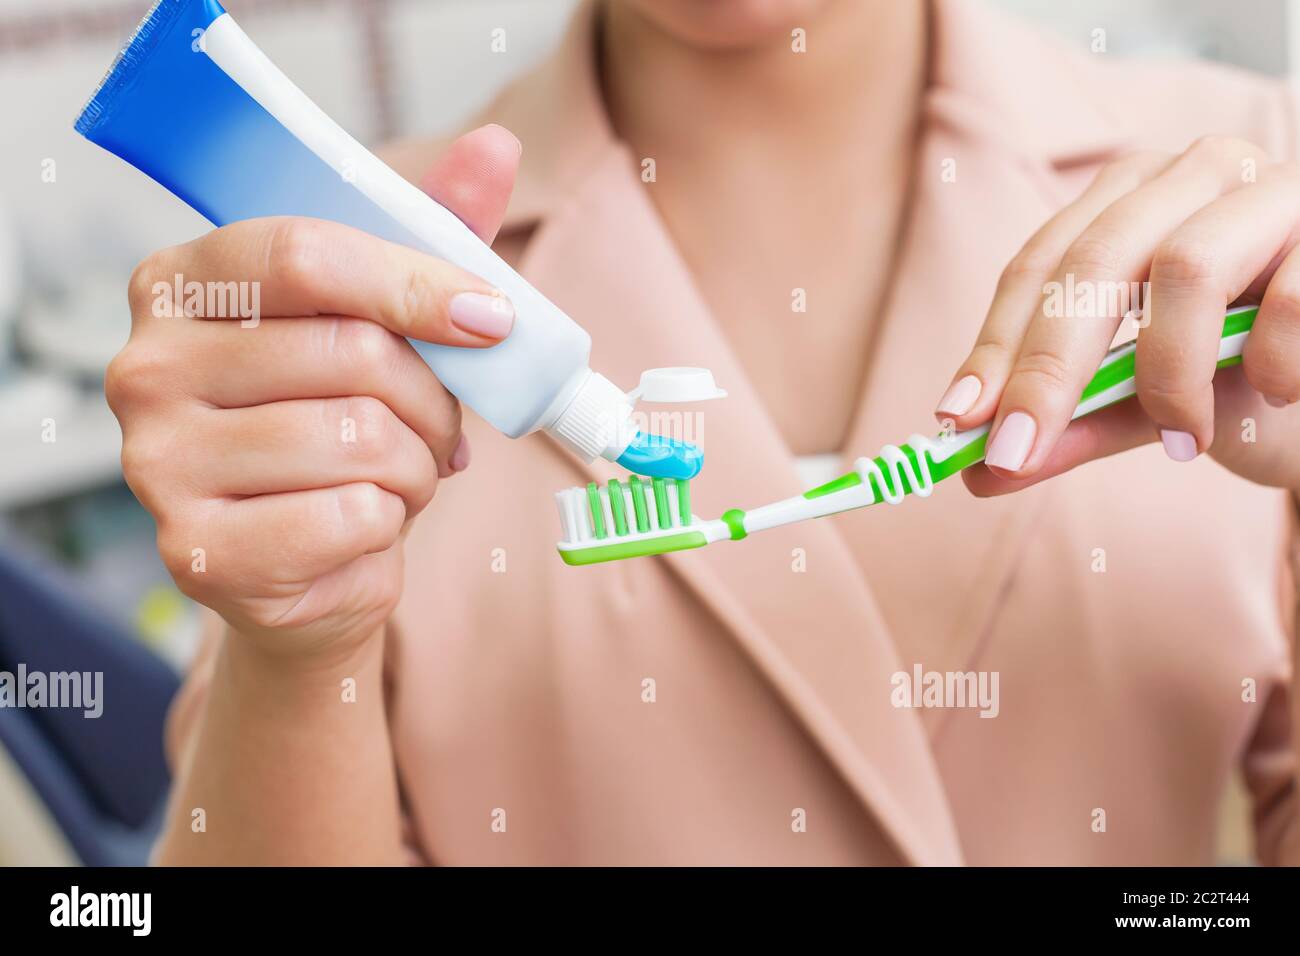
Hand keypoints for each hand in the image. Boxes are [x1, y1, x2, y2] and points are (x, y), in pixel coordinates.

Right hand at [106, 125, 520, 658]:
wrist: (308, 563)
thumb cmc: (342, 425)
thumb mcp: (384, 321)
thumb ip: (429, 234)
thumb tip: (495, 147)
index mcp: (183, 284)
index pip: (306, 255)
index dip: (415, 285)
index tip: (490, 318)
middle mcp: (147, 366)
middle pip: (350, 353)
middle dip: (432, 398)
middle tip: (437, 424)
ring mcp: (158, 463)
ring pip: (360, 439)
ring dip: (416, 464)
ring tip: (400, 474)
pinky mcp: (198, 550)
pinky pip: (351, 517)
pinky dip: (391, 522)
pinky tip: (365, 522)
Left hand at [935, 137, 1299, 496]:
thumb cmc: (1244, 378)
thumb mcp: (1144, 404)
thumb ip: (1070, 425)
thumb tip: (979, 470)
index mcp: (1132, 198)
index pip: (1042, 265)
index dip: (994, 344)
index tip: (956, 419)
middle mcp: (1195, 173)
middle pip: (1094, 259)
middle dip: (1046, 366)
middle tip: (1015, 450)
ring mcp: (1272, 190)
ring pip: (1185, 267)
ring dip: (1169, 374)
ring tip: (1183, 437)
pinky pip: (1287, 302)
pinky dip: (1270, 367)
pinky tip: (1279, 393)